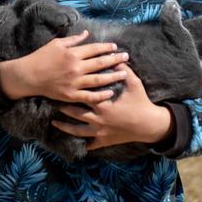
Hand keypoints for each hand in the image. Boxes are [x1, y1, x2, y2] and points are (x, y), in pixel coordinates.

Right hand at [0, 30, 128, 103]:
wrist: (28, 76)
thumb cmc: (41, 57)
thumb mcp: (56, 44)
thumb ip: (73, 40)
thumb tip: (86, 34)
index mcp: (72, 53)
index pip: (94, 49)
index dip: (106, 47)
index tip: (115, 46)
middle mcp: (76, 67)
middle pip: (100, 63)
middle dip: (115, 59)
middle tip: (126, 57)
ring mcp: (74, 82)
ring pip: (99, 80)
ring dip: (113, 76)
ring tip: (124, 73)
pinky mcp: (71, 95)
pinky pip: (89, 96)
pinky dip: (101, 95)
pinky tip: (111, 92)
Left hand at [52, 63, 174, 149]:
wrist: (149, 125)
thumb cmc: (141, 102)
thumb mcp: (134, 84)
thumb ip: (124, 70)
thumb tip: (117, 57)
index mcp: (103, 103)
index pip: (83, 95)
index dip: (72, 90)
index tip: (60, 85)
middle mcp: (98, 118)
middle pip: (75, 113)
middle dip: (63, 108)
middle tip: (52, 102)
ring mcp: (100, 132)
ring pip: (77, 131)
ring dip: (65, 127)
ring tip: (54, 123)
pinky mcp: (104, 141)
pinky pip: (90, 144)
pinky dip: (82, 143)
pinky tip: (74, 142)